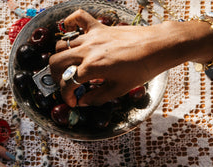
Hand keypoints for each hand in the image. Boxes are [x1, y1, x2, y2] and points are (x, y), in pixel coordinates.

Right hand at [49, 10, 174, 106]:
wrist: (156, 47)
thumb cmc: (141, 69)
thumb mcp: (118, 90)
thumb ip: (97, 97)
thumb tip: (83, 101)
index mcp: (92, 68)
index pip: (67, 83)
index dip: (66, 96)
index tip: (73, 101)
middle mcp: (88, 50)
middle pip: (56, 62)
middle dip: (56, 78)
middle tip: (67, 84)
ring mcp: (92, 36)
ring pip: (63, 44)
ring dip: (62, 58)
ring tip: (70, 66)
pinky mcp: (99, 27)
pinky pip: (78, 18)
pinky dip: (70, 23)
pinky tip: (69, 31)